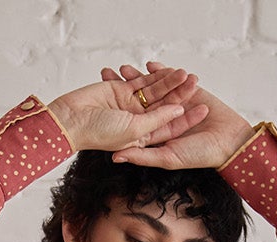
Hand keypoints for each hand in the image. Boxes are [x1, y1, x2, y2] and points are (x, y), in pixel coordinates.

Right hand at [47, 67, 208, 156]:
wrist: (72, 119)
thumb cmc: (100, 133)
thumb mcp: (135, 130)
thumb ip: (156, 120)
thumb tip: (177, 110)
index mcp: (143, 138)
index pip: (170, 127)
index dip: (186, 119)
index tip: (203, 109)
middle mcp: (138, 122)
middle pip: (165, 107)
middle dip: (181, 96)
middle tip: (196, 82)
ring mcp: (130, 106)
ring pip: (155, 92)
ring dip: (169, 82)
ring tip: (185, 72)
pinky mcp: (121, 90)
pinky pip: (140, 81)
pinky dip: (152, 75)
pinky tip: (167, 68)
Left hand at [98, 60, 252, 168]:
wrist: (228, 140)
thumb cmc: (199, 155)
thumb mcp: (166, 158)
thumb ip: (141, 155)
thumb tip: (114, 157)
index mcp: (156, 136)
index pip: (131, 121)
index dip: (115, 111)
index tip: (98, 102)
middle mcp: (163, 119)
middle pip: (138, 101)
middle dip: (122, 88)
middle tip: (106, 75)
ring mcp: (175, 104)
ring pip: (153, 88)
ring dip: (138, 78)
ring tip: (123, 68)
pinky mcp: (189, 91)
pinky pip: (172, 79)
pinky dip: (162, 72)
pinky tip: (149, 65)